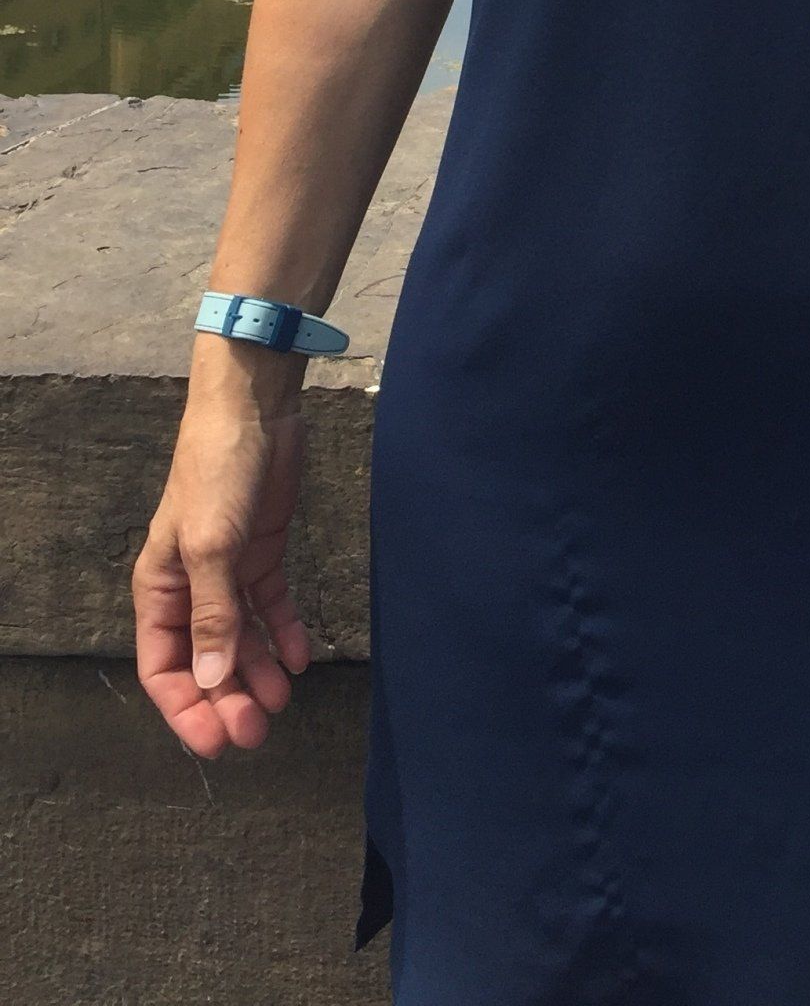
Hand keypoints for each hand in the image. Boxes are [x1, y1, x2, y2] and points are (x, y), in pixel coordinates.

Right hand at [132, 365, 313, 757]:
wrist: (254, 409)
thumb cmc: (217, 472)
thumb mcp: (211, 545)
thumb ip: (213, 615)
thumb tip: (211, 682)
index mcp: (160, 588)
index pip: (164, 667)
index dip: (186, 709)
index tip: (215, 744)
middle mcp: (191, 586)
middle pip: (206, 660)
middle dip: (227, 698)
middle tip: (259, 731)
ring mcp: (229, 570)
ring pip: (240, 638)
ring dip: (258, 671)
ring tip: (283, 701)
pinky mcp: (263, 551)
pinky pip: (271, 604)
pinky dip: (286, 631)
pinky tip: (303, 656)